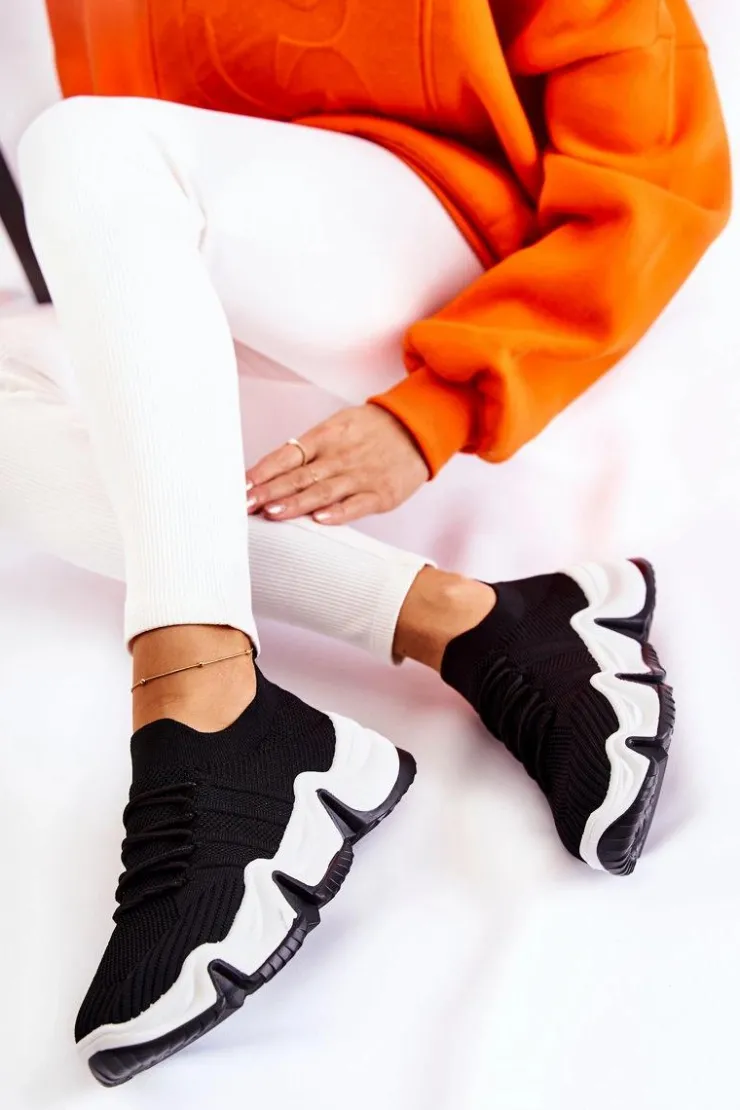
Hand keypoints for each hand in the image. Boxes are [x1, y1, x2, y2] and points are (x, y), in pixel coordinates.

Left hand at [246, 404, 429, 524]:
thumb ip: (308, 451)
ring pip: (323, 491)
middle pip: (300, 475)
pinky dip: (338, 513)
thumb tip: (272, 472)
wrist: (418, 428)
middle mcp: (339, 456)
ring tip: (271, 513)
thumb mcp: (337, 427)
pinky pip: (357, 505)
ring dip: (296, 503)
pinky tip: (319, 520)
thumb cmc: (371, 431)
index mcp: (325, 437)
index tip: (242, 485)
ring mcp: (361, 476)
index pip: (287, 454)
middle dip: (269, 491)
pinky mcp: (381, 494)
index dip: (264, 470)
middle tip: (244, 504)